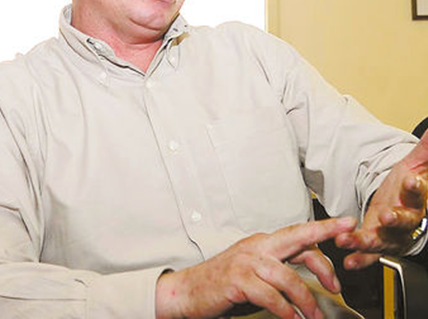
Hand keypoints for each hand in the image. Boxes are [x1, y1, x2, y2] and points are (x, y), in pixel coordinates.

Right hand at [155, 217, 356, 318]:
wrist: (188, 290)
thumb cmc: (223, 283)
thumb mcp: (254, 272)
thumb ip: (279, 272)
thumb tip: (308, 284)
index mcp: (264, 243)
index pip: (299, 233)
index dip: (324, 229)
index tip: (346, 224)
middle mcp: (257, 247)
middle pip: (296, 239)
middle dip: (323, 245)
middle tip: (341, 266)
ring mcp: (246, 262)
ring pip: (287, 275)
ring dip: (306, 300)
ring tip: (315, 318)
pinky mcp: (237, 280)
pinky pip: (269, 295)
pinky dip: (284, 309)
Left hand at [336, 130, 427, 268]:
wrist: (400, 203)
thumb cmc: (407, 185)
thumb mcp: (415, 164)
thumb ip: (424, 149)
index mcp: (417, 198)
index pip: (419, 191)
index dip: (415, 187)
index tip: (411, 179)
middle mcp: (407, 218)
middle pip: (405, 220)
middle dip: (395, 218)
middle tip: (385, 215)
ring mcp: (392, 233)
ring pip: (384, 239)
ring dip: (367, 240)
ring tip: (351, 239)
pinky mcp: (378, 242)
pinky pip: (370, 253)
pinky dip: (359, 257)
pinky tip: (348, 259)